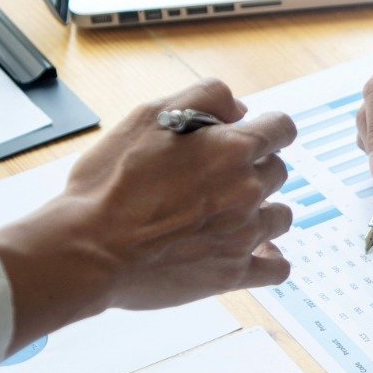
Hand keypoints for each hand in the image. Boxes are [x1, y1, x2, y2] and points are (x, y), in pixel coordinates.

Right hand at [0, 78, 296, 350]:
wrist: (89, 249)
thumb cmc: (110, 184)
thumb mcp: (149, 116)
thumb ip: (205, 98)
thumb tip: (241, 110)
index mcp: (232, 149)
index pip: (283, 128)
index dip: (268, 131)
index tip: (253, 138)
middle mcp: (248, 191)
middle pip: (278, 172)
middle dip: (255, 170)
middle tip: (218, 180)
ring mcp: (245, 235)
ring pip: (281, 217)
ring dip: (262, 212)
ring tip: (230, 215)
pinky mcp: (234, 273)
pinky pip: (277, 268)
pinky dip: (270, 259)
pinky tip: (255, 254)